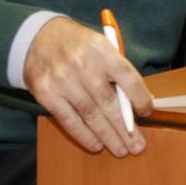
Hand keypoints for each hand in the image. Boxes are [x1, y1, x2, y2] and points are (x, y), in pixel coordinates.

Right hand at [23, 17, 150, 156]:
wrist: (39, 38)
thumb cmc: (79, 44)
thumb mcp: (102, 46)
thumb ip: (118, 71)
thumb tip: (139, 99)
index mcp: (102, 50)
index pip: (128, 79)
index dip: (140, 99)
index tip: (146, 112)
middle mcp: (83, 65)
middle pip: (109, 103)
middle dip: (125, 128)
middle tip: (137, 145)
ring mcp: (63, 80)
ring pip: (90, 115)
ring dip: (107, 135)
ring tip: (120, 148)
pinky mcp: (47, 94)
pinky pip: (69, 119)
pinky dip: (84, 135)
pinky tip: (96, 144)